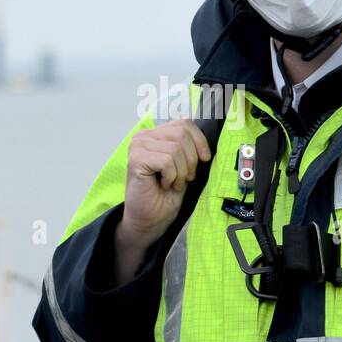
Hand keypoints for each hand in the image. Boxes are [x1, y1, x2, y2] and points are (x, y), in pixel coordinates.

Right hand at [116, 118, 212, 257]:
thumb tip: (206, 138)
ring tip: (173, 183)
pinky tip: (164, 184)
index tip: (205, 158)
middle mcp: (143, 136)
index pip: (184, 123)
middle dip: (191, 159)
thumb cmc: (165, 194)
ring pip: (175, 148)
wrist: (151, 218)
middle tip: (185, 177)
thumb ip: (188, 148)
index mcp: (155, 134)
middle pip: (182, 133)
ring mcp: (137, 146)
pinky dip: (172, 176)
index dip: (199, 140)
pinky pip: (167, 160)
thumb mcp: (183, 166)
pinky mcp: (136, 159)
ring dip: (181, 171)